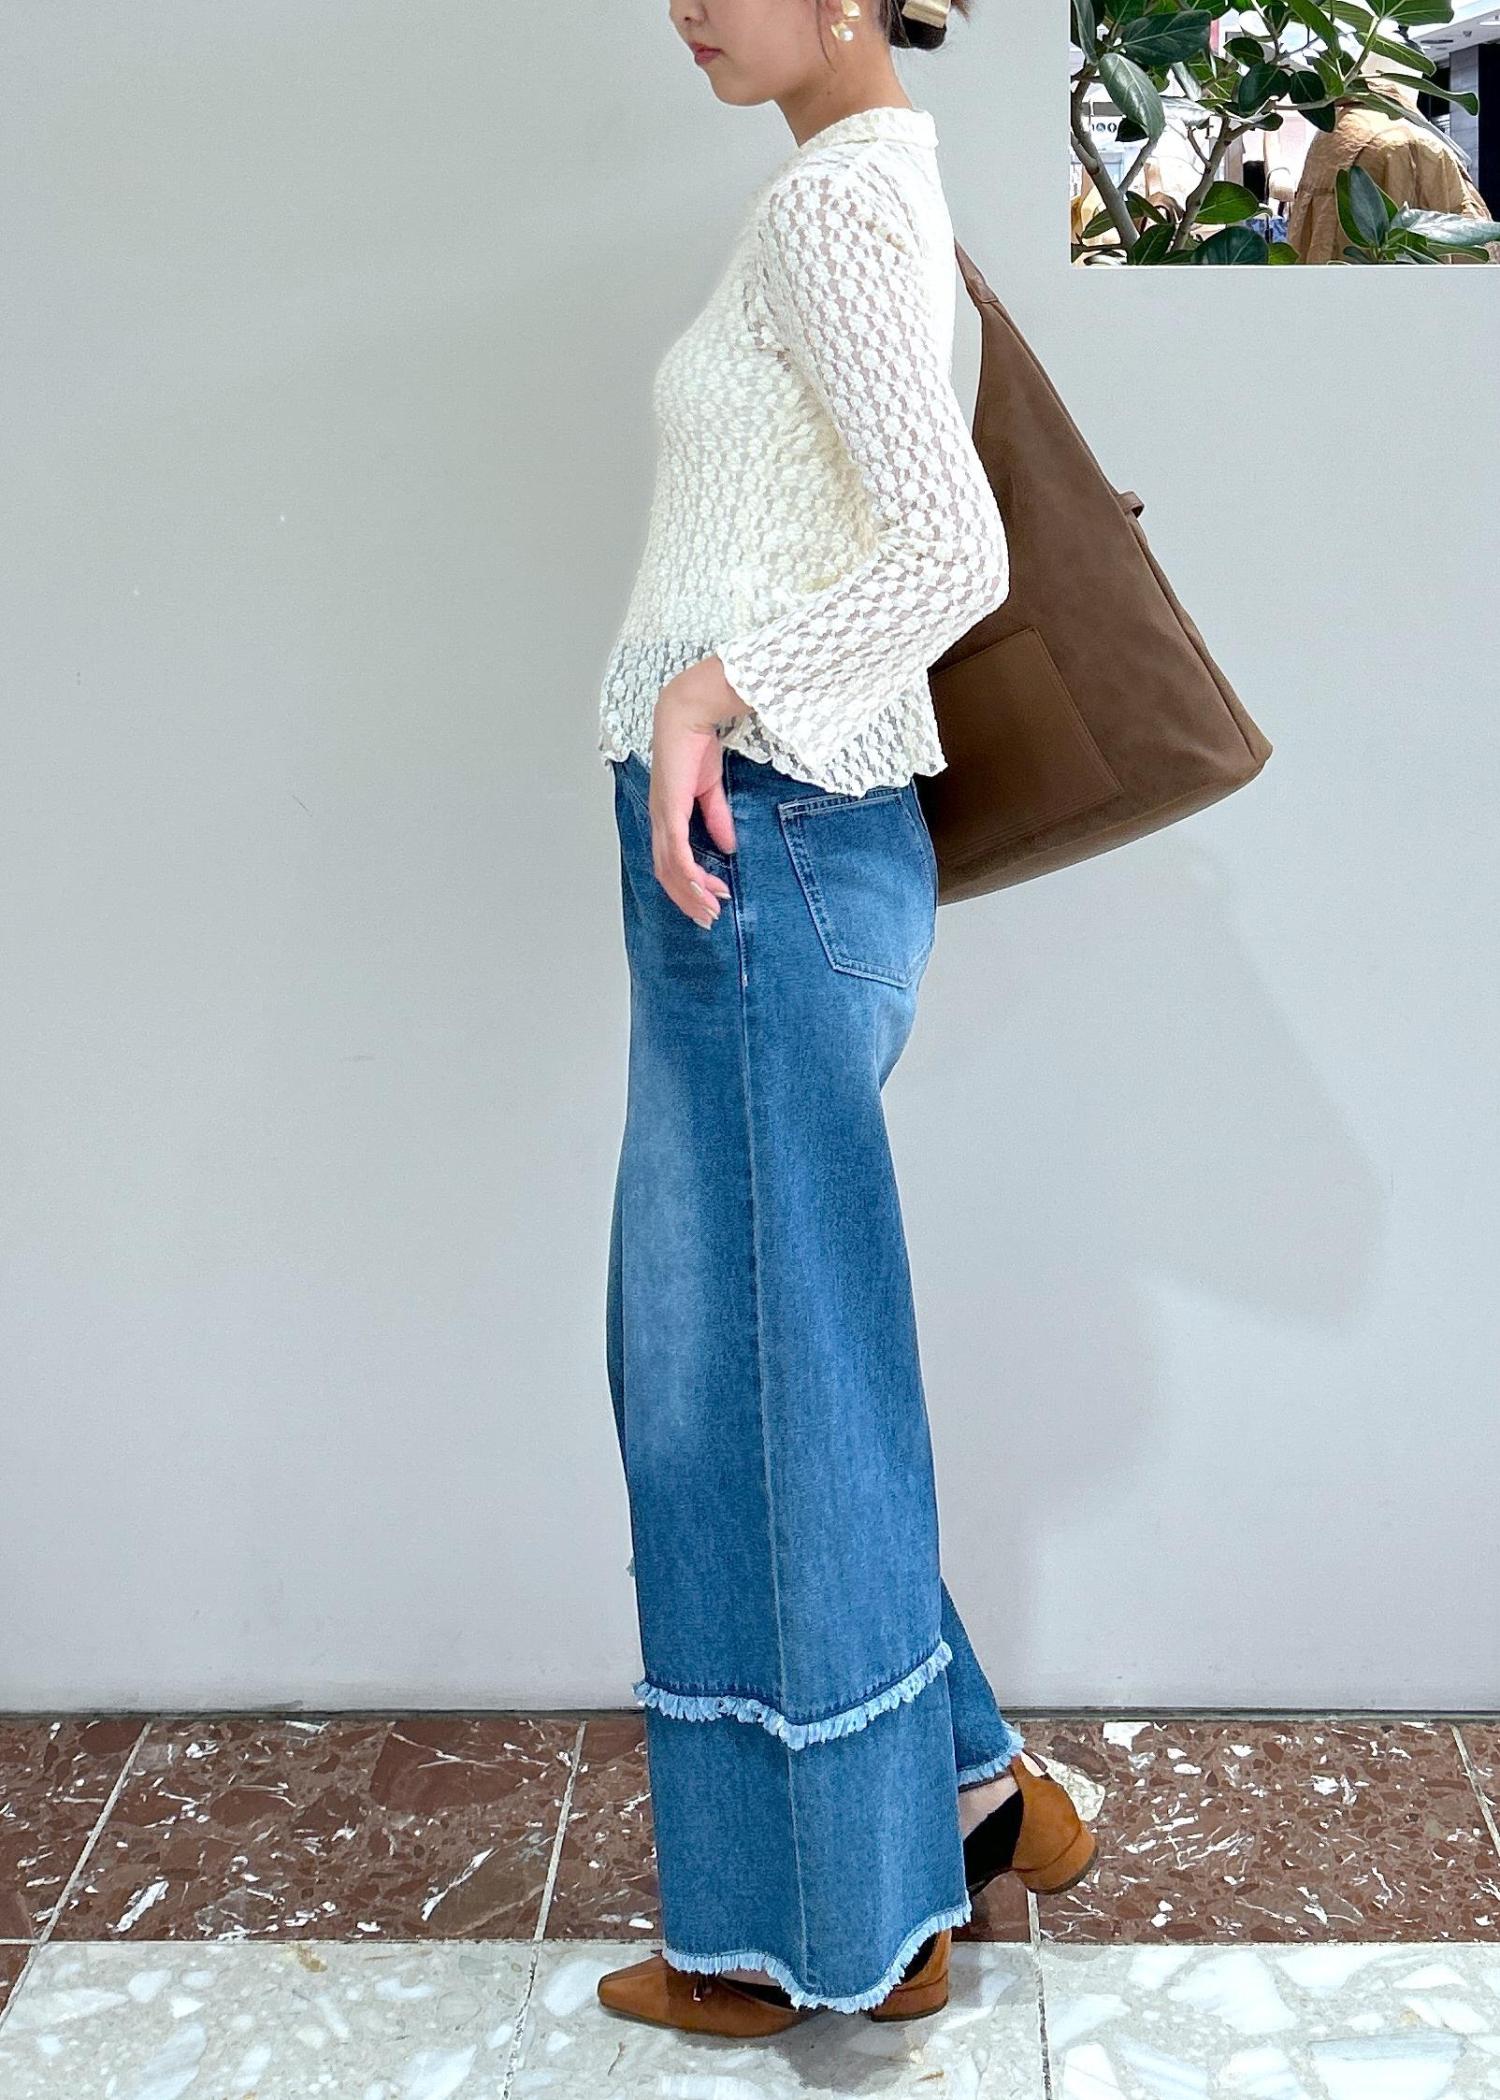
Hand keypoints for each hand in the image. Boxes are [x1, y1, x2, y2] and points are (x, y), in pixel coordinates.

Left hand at [648, 658, 747, 927]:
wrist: (688, 716)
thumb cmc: (696, 745)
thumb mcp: (710, 789)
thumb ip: (717, 818)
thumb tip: (729, 848)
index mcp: (666, 817)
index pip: (671, 862)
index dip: (688, 886)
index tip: (712, 901)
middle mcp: (660, 822)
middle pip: (667, 874)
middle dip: (688, 900)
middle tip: (709, 919)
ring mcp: (663, 818)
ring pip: (671, 870)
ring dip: (692, 893)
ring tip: (712, 910)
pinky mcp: (671, 811)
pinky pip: (679, 853)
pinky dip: (691, 874)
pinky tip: (706, 887)